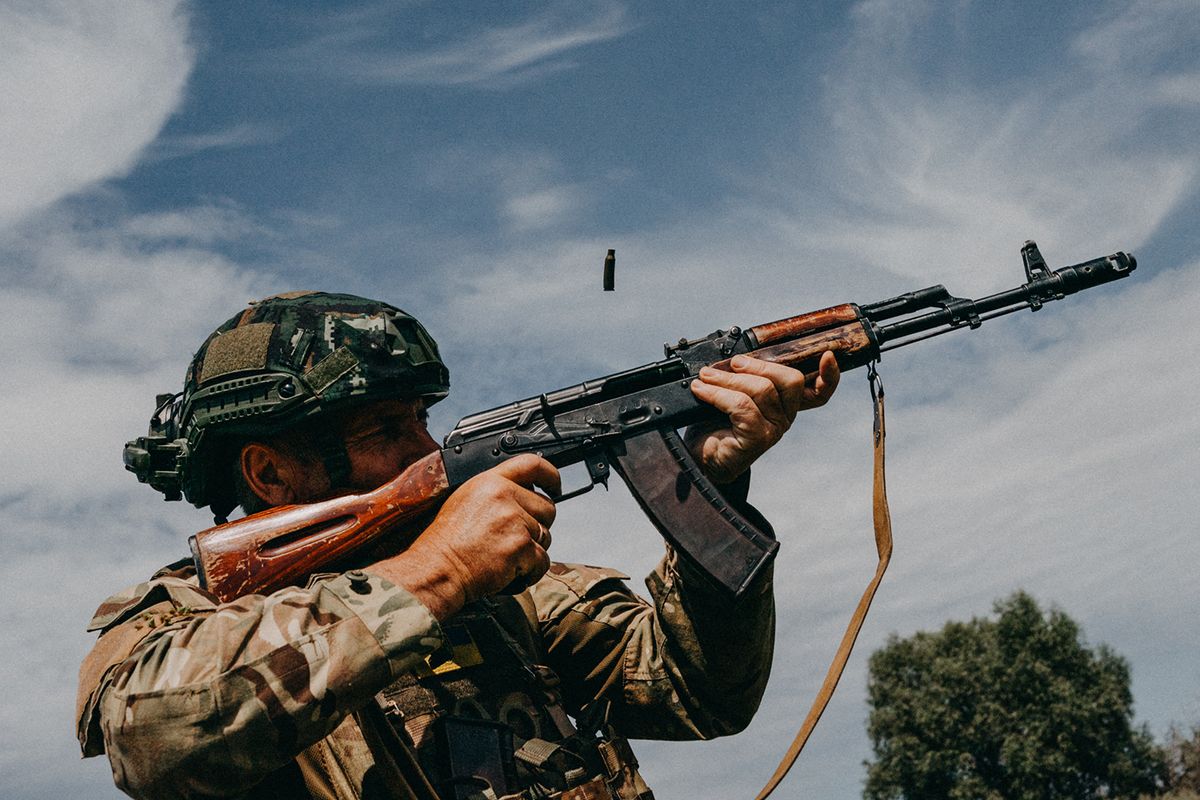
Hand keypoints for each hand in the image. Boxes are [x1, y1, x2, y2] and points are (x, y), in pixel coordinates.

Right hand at [366, 454, 558, 618]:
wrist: (436, 569)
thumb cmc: (445, 542)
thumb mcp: (465, 500)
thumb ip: (495, 492)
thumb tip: (523, 494)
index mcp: (490, 481)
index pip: (532, 465)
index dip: (550, 475)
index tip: (555, 486)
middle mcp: (504, 496)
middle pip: (546, 508)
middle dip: (537, 526)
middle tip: (513, 539)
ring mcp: (514, 521)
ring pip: (545, 536)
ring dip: (531, 551)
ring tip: (504, 557)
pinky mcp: (520, 547)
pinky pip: (542, 560)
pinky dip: (531, 571)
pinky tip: (510, 572)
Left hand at [685, 351, 839, 483]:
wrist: (700, 458)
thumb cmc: (715, 422)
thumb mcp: (733, 393)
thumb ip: (745, 375)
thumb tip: (736, 354)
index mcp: (785, 403)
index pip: (819, 392)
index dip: (829, 375)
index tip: (827, 355)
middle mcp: (785, 416)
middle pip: (790, 380)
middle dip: (759, 364)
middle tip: (732, 363)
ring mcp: (773, 429)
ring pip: (761, 389)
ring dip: (727, 379)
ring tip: (705, 377)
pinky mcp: (757, 439)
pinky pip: (741, 405)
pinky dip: (716, 394)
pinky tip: (701, 391)